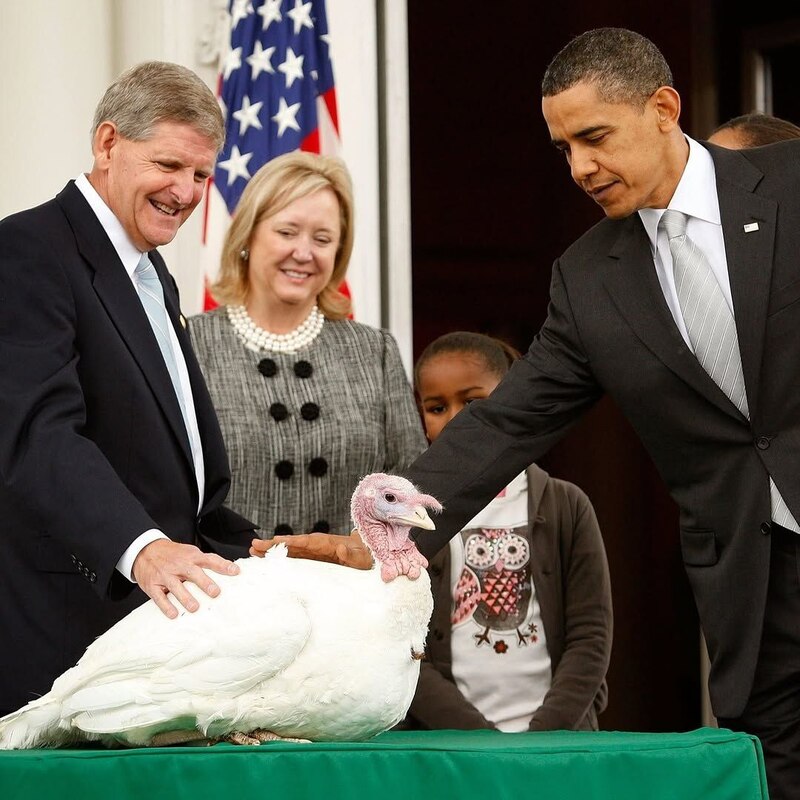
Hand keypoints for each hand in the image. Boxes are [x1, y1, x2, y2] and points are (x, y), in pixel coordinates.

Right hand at [132, 539, 239, 618]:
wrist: (145, 550)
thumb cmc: (172, 554)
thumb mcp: (190, 553)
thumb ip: (206, 562)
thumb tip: (228, 570)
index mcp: (191, 557)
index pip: (209, 559)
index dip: (223, 565)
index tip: (235, 572)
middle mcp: (179, 565)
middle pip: (193, 573)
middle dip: (204, 583)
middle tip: (215, 593)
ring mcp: (165, 575)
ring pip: (176, 586)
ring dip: (185, 597)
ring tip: (194, 608)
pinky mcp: (153, 585)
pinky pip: (159, 596)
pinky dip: (166, 606)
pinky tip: (173, 614)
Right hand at [250, 529, 372, 570]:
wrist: (369, 556)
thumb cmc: (365, 558)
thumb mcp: (361, 558)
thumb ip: (351, 554)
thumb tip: (340, 548)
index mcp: (328, 543)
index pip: (307, 542)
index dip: (291, 542)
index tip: (276, 540)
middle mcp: (318, 545)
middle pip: (293, 544)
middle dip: (274, 544)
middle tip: (254, 545)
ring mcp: (314, 551)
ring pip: (290, 549)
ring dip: (273, 549)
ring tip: (254, 550)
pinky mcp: (313, 557)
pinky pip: (294, 556)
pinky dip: (281, 555)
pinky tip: (267, 558)